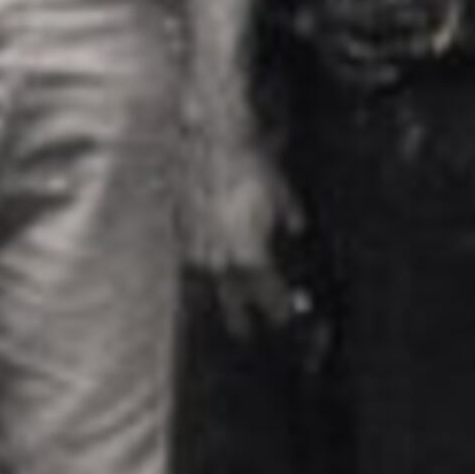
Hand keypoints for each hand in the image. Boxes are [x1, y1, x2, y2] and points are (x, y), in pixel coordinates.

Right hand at [181, 105, 307, 341]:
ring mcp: (195, 244)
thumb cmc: (250, 165)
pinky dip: (198, 270)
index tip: (283, 318)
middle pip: (231, 298)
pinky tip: (201, 274)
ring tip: (220, 310)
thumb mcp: (280, 191)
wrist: (209, 139)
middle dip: (240, 317)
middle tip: (245, 334)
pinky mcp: (179, 228)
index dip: (276, 307)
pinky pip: (190, 259)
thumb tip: (296, 227)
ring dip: (216, 295)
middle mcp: (220, 256)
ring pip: (206, 281)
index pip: (266, 293)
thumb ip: (287, 213)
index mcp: (249, 252)